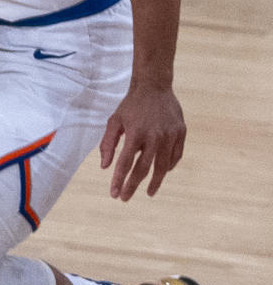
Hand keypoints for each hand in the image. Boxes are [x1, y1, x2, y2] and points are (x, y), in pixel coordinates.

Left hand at [99, 82, 185, 200]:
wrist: (154, 86)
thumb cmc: (131, 106)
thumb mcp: (114, 121)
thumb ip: (107, 144)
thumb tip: (104, 167)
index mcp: (135, 133)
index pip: (125, 164)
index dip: (119, 181)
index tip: (114, 194)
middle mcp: (154, 136)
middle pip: (144, 169)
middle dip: (133, 186)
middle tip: (125, 198)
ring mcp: (170, 135)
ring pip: (163, 166)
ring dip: (155, 182)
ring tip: (148, 192)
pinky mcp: (181, 132)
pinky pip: (176, 156)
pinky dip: (169, 166)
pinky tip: (162, 173)